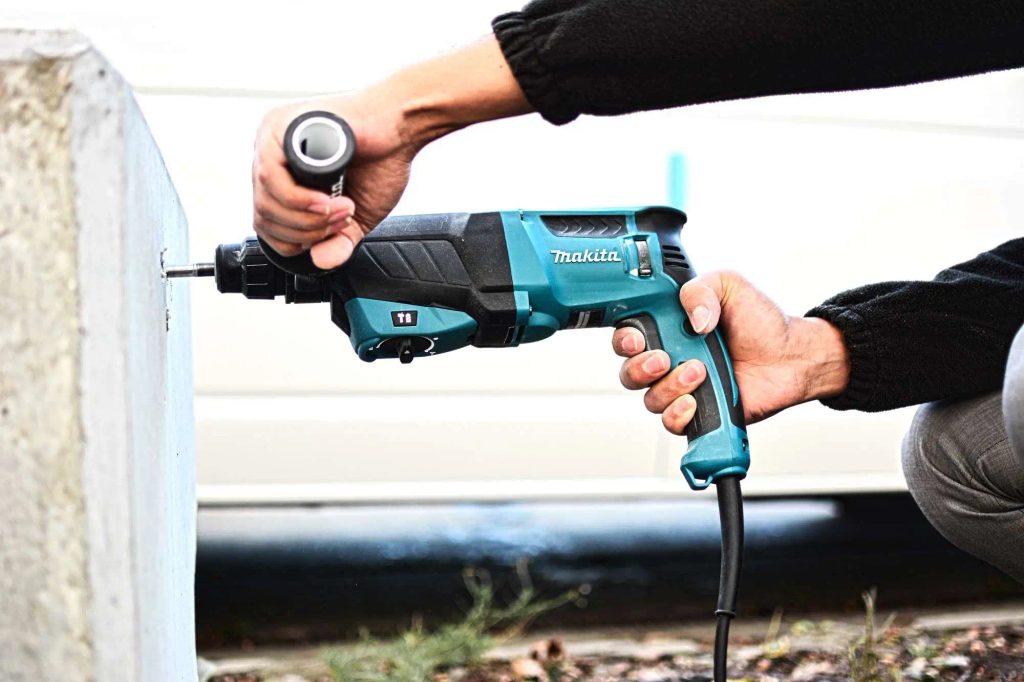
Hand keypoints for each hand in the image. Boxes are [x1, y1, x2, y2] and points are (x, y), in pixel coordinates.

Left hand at [252, 91, 415, 268]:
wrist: (402, 126)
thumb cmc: (382, 158)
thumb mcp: (356, 216)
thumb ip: (338, 241)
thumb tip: (321, 262)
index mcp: (286, 176)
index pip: (268, 224)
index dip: (297, 242)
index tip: (331, 234)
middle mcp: (273, 157)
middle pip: (265, 217)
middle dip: (306, 233)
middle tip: (341, 221)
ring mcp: (273, 140)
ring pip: (266, 201)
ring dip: (307, 218)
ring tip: (341, 209)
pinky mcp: (280, 128)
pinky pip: (271, 178)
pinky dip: (299, 200)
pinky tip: (327, 200)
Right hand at [611, 271, 849, 434]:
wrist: (791, 357)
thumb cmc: (761, 322)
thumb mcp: (730, 286)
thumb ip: (701, 290)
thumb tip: (691, 319)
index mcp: (668, 327)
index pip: (627, 336)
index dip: (624, 340)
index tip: (638, 339)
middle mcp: (669, 359)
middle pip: (629, 372)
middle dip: (640, 367)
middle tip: (664, 359)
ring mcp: (681, 388)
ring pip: (650, 398)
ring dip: (670, 387)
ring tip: (700, 372)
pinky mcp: (697, 412)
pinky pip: (671, 422)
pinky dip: (678, 414)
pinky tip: (695, 401)